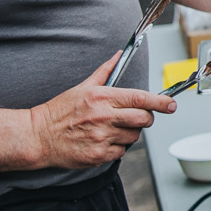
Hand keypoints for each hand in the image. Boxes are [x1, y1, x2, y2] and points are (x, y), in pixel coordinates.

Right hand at [29, 53, 176, 170]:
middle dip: (145, 118)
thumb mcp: (82, 87)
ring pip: (134, 137)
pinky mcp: (98, 155)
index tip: (171, 105)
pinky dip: (116, 147)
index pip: (139, 98)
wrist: (38, 136)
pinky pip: (121, 152)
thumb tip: (118, 56)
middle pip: (143, 119)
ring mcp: (102, 138)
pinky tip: (102, 141)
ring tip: (110, 129)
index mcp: (101, 98)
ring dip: (128, 134)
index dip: (160, 102)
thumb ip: (105, 72)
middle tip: (135, 117)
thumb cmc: (59, 111)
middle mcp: (104, 117)